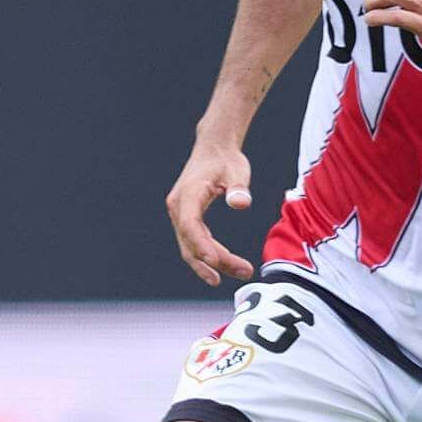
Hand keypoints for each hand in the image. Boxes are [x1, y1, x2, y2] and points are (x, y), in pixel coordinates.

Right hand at [165, 138, 257, 285]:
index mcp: (188, 194)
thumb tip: (241, 203)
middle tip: (243, 271)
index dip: (201, 246)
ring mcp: (180, 214)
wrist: (213, 148)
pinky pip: (193, 241)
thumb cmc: (225, 159)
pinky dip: (207, 255)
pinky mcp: (186, 218)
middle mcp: (178, 206)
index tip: (216, 262)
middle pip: (191, 242)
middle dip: (214, 261)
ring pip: (190, 246)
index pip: (190, 225)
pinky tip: (221, 267)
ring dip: (211, 263)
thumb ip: (238, 188)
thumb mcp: (237, 170)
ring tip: (238, 273)